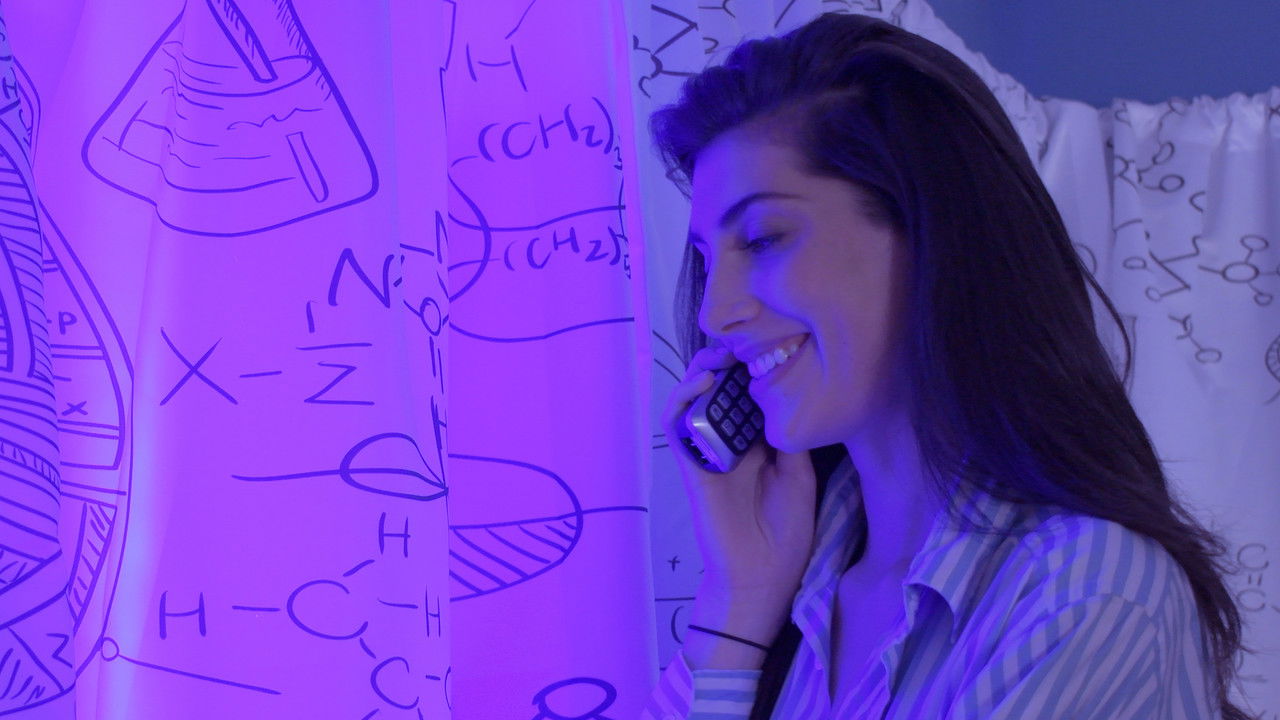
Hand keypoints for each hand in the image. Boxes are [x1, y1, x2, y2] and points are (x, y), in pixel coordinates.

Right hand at [661, 343, 817, 655]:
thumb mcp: (800, 477)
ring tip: (719, 356)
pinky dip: (682, 401)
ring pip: (693, 401)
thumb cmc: (785, 532)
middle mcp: (730, 442)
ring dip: (701, 373)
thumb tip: (788, 395)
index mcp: (757, 444)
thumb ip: (790, 439)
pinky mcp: (691, 464)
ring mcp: (707, 451)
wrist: (762, 575)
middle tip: (741, 343)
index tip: (767, 342)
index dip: (751, 368)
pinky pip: (677, 426)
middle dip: (726, 362)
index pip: (747, 394)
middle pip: (718, 390)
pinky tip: (702, 383)